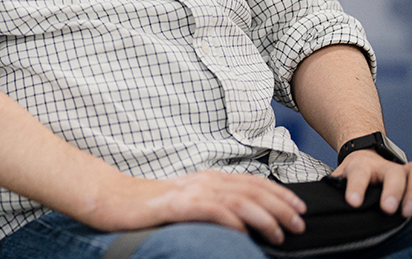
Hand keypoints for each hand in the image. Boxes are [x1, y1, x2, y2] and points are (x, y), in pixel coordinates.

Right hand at [89, 170, 307, 245]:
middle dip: (280, 207)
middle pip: (251, 191)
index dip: (279, 195)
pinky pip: (210, 211)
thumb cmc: (150, 204)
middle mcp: (204, 181)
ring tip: (279, 233)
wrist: (112, 198)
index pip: (252, 183)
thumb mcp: (188, 201)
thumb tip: (243, 220)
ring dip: (263, 217)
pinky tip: (243, 231)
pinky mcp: (176, 205)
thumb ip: (214, 204)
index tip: (299, 208)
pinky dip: (230, 220)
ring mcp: (190, 191)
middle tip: (299, 224)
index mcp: (209, 178)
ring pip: (237, 200)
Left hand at [332, 151, 411, 217]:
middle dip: (393, 191)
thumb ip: (337, 190)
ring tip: (410, 211)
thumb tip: (330, 206)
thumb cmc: (354, 175)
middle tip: (389, 210)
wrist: (366, 156)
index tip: (354, 203)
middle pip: (394, 172)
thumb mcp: (341, 179)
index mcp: (361, 166)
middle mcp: (385, 165)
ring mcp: (405, 167)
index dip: (356, 187)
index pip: (358, 173)